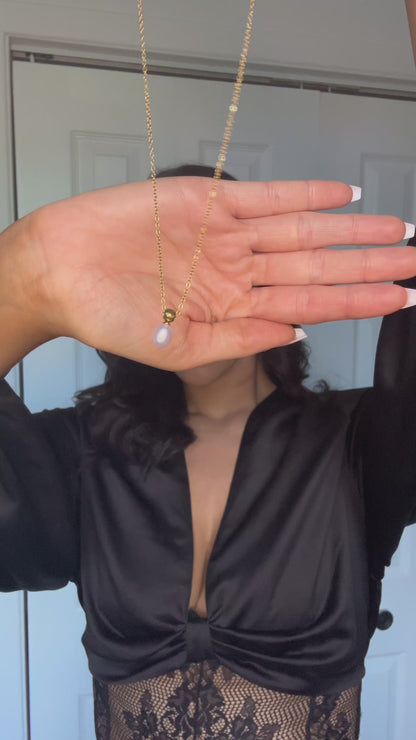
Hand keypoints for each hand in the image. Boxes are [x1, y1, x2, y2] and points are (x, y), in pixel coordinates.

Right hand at [8, 177, 415, 370]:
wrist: (62, 269)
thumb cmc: (108, 315)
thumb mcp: (178, 346)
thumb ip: (240, 338)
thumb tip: (298, 331)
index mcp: (235, 308)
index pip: (312, 303)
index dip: (357, 301)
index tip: (400, 298)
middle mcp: (239, 270)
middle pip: (318, 264)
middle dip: (368, 264)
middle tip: (415, 261)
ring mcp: (227, 235)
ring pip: (302, 229)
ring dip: (349, 229)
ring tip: (395, 230)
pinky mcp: (208, 202)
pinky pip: (267, 196)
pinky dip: (305, 193)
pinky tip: (342, 194)